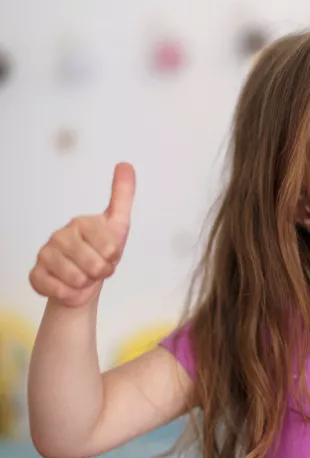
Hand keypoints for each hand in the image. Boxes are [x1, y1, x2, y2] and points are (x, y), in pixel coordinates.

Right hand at [29, 163, 135, 308]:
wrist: (84, 281)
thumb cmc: (102, 251)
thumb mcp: (118, 224)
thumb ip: (123, 195)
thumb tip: (125, 164)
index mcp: (82, 222)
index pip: (110, 247)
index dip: (114, 258)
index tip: (110, 254)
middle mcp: (60, 235)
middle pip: (94, 265)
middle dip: (101, 272)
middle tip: (97, 268)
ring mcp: (46, 254)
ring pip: (77, 279)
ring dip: (86, 284)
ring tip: (84, 275)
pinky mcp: (35, 274)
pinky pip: (58, 290)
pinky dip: (70, 294)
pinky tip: (68, 285)